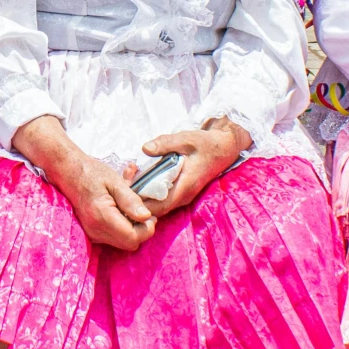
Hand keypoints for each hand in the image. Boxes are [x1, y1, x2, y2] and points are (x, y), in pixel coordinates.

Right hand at [12, 115, 155, 250]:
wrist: (67, 172)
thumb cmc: (91, 173)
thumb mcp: (115, 182)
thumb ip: (131, 200)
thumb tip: (146, 216)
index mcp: (102, 217)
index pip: (133, 238)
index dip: (147, 229)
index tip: (150, 214)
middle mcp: (95, 230)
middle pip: (129, 244)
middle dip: (141, 230)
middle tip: (143, 212)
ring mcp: (91, 234)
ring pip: (122, 242)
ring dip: (131, 229)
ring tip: (130, 209)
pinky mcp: (90, 233)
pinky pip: (113, 238)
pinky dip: (121, 228)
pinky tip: (120, 212)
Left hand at [133, 117, 251, 218]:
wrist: (224, 148)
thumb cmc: (205, 144)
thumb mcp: (185, 139)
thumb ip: (165, 143)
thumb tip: (145, 148)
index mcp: (184, 187)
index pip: (157, 207)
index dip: (138, 204)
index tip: (124, 189)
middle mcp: (182, 197)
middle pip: (153, 209)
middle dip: (136, 199)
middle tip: (124, 178)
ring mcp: (181, 196)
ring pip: (156, 205)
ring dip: (141, 195)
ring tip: (129, 174)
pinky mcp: (179, 192)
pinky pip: (161, 198)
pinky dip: (148, 191)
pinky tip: (139, 175)